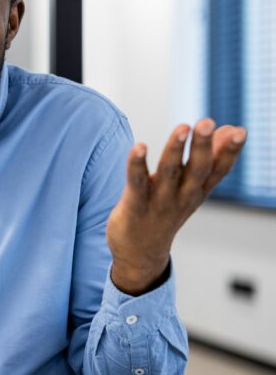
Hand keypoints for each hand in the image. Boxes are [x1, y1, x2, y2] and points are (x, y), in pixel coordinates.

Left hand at [107, 119, 246, 294]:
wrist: (140, 253)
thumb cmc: (166, 211)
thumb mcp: (192, 187)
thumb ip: (210, 158)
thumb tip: (230, 128)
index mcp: (198, 190)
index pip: (219, 170)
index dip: (229, 151)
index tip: (240, 131)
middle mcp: (183, 196)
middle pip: (197, 169)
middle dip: (203, 146)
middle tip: (206, 122)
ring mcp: (160, 202)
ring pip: (169, 172)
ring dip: (175, 149)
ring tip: (182, 127)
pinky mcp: (135, 205)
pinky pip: (137, 182)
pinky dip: (137, 164)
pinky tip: (139, 146)